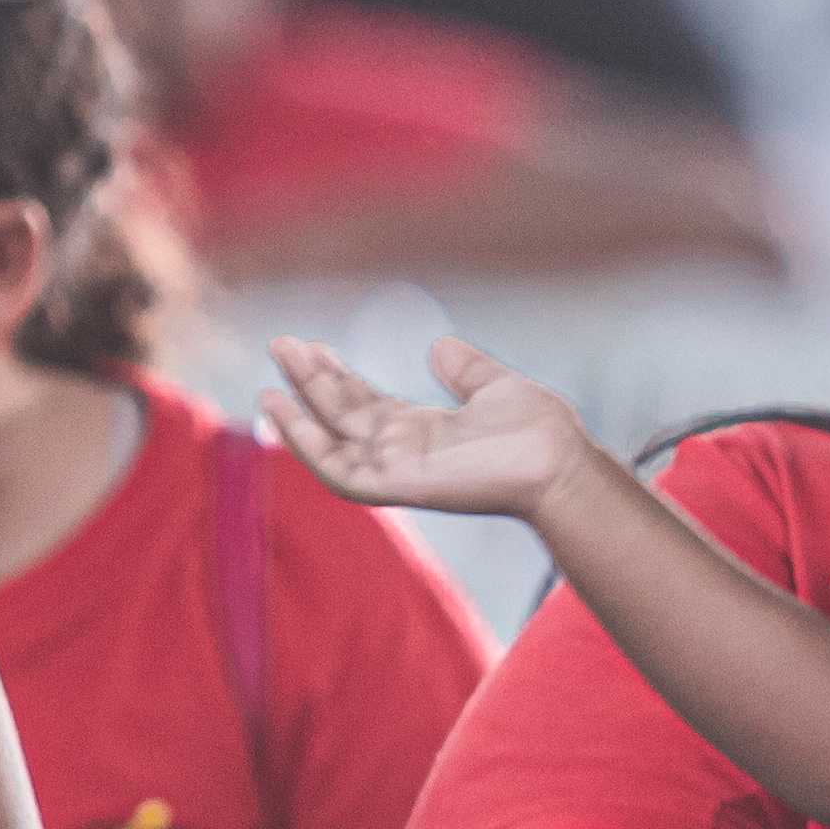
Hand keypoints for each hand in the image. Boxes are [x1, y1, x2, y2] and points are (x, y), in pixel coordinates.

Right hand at [265, 332, 593, 519]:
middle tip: (281, 344)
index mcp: (422, 431)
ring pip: (332, 441)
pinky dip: (306, 443)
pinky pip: (336, 468)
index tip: (312, 346)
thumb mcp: (495, 387)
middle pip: (342, 415)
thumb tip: (439, 348)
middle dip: (310, 381)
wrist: (558, 461)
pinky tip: (283, 413)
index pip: (365, 404)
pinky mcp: (393, 484)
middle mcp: (402, 451)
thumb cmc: (539, 433)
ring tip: (272, 377)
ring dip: (300, 411)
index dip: (336, 377)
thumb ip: (465, 371)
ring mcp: (395, 469)